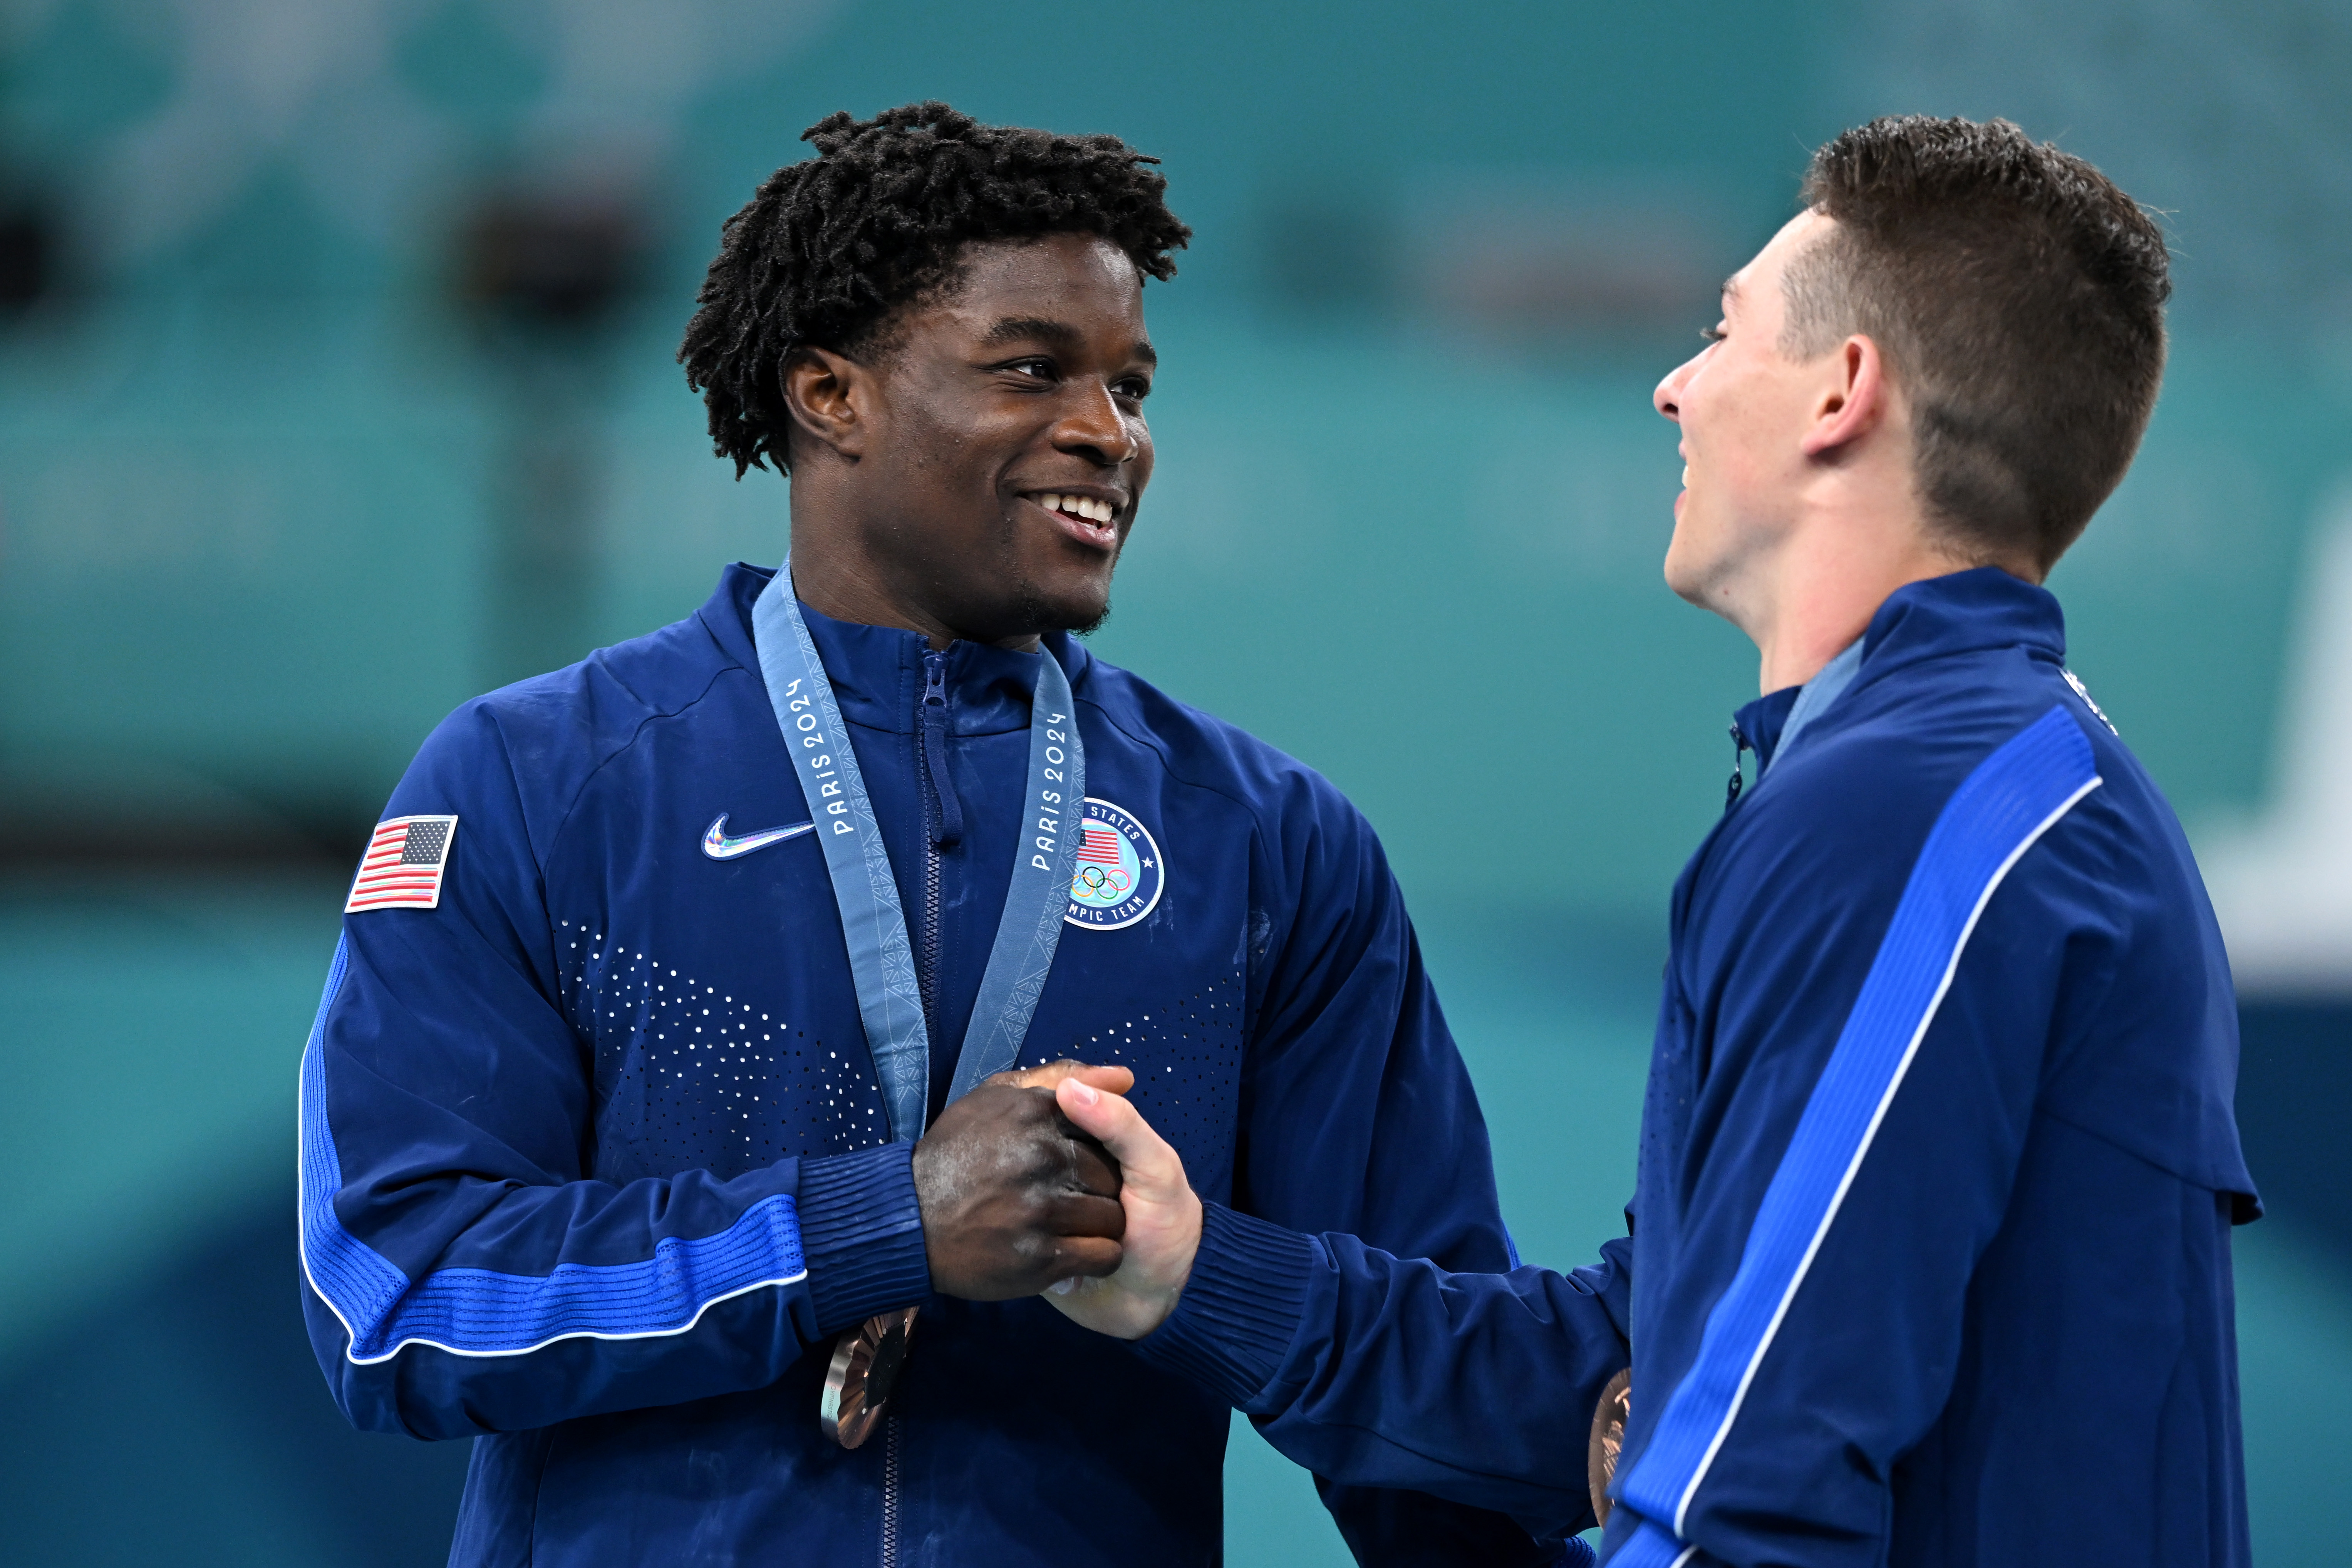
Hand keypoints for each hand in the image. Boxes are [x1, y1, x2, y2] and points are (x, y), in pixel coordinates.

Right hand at [912, 1062, 1134, 1299]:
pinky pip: (1104, 1254)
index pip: (1105, 1127)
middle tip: (1068, 1201)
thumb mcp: (999, 1097)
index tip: (1071, 1164)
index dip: (1095, 1150)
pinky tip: (1074, 1255)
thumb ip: (1062, 1079)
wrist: (908, 1221)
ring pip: (1113, 1217)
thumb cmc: (957, 1155)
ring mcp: (1040, 1209)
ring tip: (1069, 1228)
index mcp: (1035, 1113)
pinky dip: (1096, 1258)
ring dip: (1099, 1227)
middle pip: (1112, 1175)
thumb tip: (1126, 1077)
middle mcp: (1041, 1156)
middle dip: (1098, 1190)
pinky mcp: (1039, 1257)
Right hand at [1040, 1078, 1202, 1339]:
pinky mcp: (1033, 1259)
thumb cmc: (1164, 1218)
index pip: (1063, 1122)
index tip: (1115, 1171)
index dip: (1086, 1144)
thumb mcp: (1154, 1162)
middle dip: (1092, 1194)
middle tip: (1120, 1208)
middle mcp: (1051, 1178)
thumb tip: (1069, 1089)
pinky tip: (1082, 1268)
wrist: (1165, 1294)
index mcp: (1080, 1145)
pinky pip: (1043, 1254)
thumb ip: (1121, 1123)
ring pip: (1047, 1213)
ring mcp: (1037, 1220)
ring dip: (1083, 1234)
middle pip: (1054, 1169)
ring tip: (1107, 1239)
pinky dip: (1069, 1266)